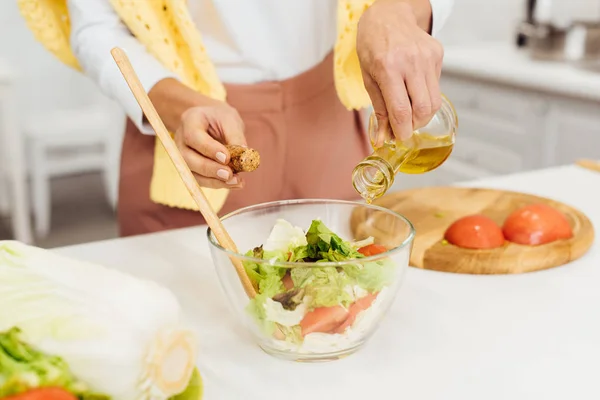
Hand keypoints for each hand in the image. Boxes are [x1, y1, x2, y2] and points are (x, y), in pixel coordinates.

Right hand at [175, 104, 246, 188]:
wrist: (211, 123)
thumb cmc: (220, 119)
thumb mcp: (230, 119)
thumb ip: (235, 136)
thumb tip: (244, 157)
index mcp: (190, 121)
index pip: (193, 137)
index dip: (209, 149)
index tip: (226, 158)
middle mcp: (181, 140)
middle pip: (188, 159)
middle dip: (210, 169)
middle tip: (229, 174)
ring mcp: (183, 157)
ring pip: (193, 173)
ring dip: (215, 181)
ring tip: (236, 181)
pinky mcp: (192, 169)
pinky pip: (201, 180)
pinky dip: (218, 184)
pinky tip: (234, 183)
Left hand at [357, 0, 443, 141]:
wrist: (388, 14)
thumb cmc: (372, 46)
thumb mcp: (368, 78)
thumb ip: (379, 110)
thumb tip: (383, 139)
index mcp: (388, 68)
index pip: (401, 110)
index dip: (402, 131)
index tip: (399, 138)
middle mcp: (411, 62)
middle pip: (423, 110)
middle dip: (415, 125)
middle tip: (404, 126)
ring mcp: (427, 57)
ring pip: (434, 102)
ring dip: (422, 114)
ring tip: (408, 110)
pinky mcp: (437, 55)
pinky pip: (436, 87)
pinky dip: (425, 95)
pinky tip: (413, 87)